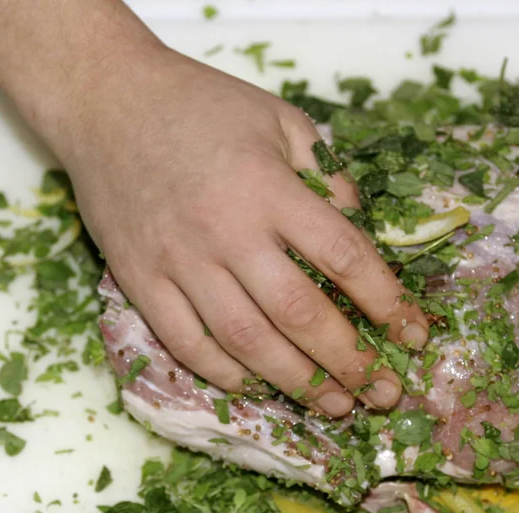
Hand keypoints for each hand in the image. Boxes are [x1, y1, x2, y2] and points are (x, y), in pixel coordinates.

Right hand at [0, 0, 427, 416]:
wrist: (105, 99)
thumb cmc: (200, 105)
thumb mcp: (279, 119)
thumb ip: (325, 174)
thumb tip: (360, 232)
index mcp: (268, 187)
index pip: (342, 256)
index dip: (386, 302)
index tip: (414, 334)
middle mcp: (226, 231)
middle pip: (299, 313)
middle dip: (349, 361)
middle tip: (383, 393)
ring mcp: (178, 260)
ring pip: (245, 339)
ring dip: (296, 382)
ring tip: (335, 406)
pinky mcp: (138, 278)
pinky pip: (186, 342)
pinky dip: (225, 373)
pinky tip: (259, 388)